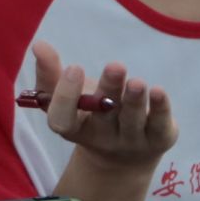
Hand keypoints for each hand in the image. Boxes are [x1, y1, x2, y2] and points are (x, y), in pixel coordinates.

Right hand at [30, 41, 176, 176]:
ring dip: (134, 100)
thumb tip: (39, 44)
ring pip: (132, 120)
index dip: (66, 97)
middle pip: (104, 116)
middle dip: (109, 90)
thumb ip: (51, 73)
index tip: (74, 67)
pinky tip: (158, 91)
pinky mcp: (159, 138)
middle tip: (115, 66)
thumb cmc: (92, 115)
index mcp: (75, 128)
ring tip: (137, 82)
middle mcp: (102, 137)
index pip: (63, 120)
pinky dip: (160, 108)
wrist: (125, 155)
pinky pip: (160, 124)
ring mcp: (131, 141)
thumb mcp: (70, 98)